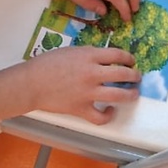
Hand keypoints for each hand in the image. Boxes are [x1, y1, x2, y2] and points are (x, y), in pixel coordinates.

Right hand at [25, 46, 140, 124]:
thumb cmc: (47, 63)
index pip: (118, 55)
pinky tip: (110, 111)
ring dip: (130, 94)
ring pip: (119, 95)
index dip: (129, 58)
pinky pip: (101, 116)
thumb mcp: (71, 51)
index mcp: (90, 56)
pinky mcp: (82, 109)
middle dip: (134, 75)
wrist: (31, 83)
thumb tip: (103, 59)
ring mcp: (88, 92)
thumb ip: (89, 54)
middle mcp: (93, 73)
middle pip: (123, 74)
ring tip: (133, 94)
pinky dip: (108, 115)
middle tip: (136, 77)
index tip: (131, 61)